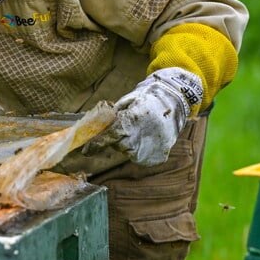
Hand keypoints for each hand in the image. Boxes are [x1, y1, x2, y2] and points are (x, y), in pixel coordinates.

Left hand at [83, 67, 202, 165]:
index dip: (96, 144)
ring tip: (142, 131)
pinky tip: (148, 139)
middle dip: (118, 139)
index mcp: (133, 120)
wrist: (174, 105)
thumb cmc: (145, 102)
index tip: (85, 151)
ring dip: (130, 144)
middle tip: (129, 128)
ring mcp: (151, 149)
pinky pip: (140, 158)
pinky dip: (140, 151)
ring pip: (129, 152)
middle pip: (119, 145)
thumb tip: (93, 127)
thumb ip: (111, 116)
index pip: (110, 135)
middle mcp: (142, 137)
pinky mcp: (157, 158)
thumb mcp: (126, 102)